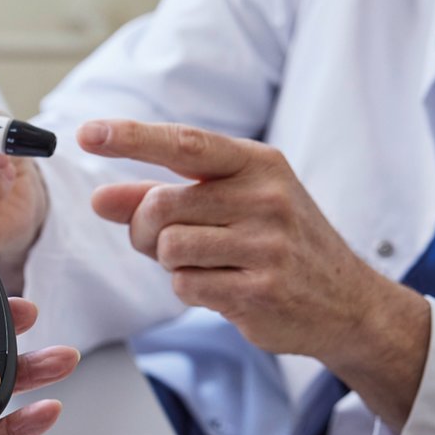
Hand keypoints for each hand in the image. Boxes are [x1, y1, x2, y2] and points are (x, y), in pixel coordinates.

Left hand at [80, 119, 428, 428]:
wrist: (348, 302)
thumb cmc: (278, 244)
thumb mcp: (230, 205)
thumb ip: (160, 197)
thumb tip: (99, 199)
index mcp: (257, 164)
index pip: (184, 143)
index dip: (131, 137)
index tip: (87, 133)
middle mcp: (266, 197)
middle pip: (160, 205)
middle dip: (146, 229)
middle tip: (166, 241)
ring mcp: (266, 244)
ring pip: (169, 248)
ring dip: (170, 262)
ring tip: (207, 264)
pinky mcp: (260, 289)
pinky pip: (185, 285)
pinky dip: (189, 289)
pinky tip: (223, 287)